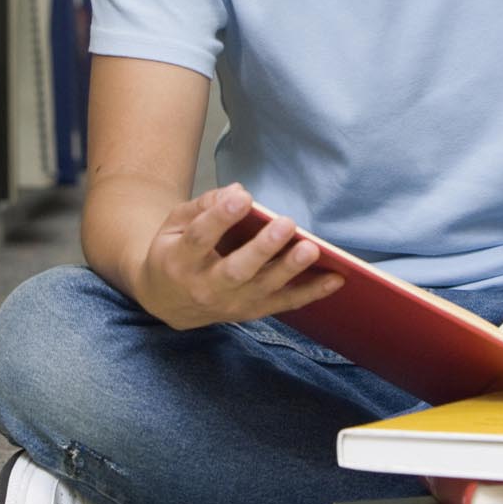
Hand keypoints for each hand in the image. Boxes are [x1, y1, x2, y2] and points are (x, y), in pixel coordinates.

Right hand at [131, 183, 343, 329]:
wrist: (166, 302)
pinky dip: (311, 293)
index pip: (200, 238)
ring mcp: (229, 304)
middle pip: (236, 270)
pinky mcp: (250, 312)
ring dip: (290, 269)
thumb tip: (238, 191)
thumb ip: (204, 205)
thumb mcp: (176, 224)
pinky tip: (335, 279)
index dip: (220, 218)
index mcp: (180, 260)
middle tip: (286, 224)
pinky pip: (283, 304)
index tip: (243, 198)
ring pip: (263, 289)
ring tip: (311, 248)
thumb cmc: (175, 253)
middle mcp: (205, 287)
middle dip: (263, 248)